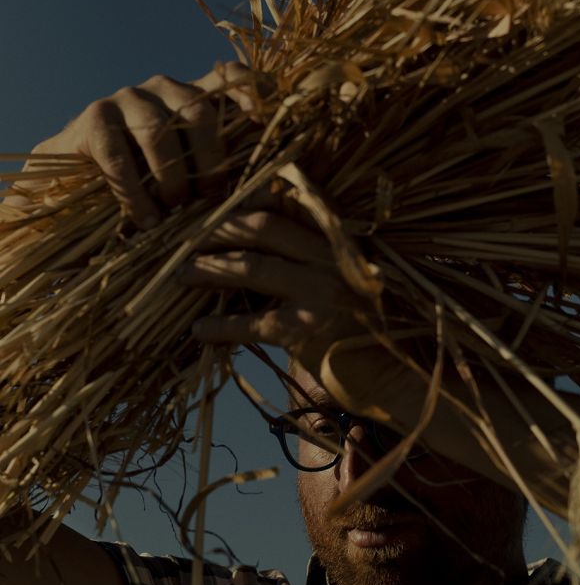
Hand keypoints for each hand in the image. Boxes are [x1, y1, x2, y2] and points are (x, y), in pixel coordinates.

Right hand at [15, 62, 255, 228]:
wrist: (79, 184)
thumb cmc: (150, 183)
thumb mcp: (193, 174)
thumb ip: (224, 169)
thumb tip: (267, 187)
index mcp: (197, 97)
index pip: (232, 77)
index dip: (253, 92)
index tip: (265, 122)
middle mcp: (166, 88)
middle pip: (200, 113)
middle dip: (211, 161)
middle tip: (210, 197)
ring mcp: (128, 98)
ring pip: (159, 131)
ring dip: (171, 179)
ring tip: (173, 211)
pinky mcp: (94, 117)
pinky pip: (118, 154)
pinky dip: (134, 192)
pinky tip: (144, 219)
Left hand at [177, 209, 371, 377]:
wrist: (394, 380)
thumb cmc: (366, 334)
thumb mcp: (349, 282)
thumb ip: (315, 258)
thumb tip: (252, 245)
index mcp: (343, 241)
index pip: (291, 204)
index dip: (248, 203)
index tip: (216, 212)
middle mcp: (335, 259)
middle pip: (264, 227)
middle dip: (218, 232)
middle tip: (185, 243)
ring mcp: (323, 293)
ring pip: (252, 267)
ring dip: (209, 270)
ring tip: (181, 277)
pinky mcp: (307, 331)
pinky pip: (250, 322)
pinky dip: (220, 325)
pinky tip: (199, 330)